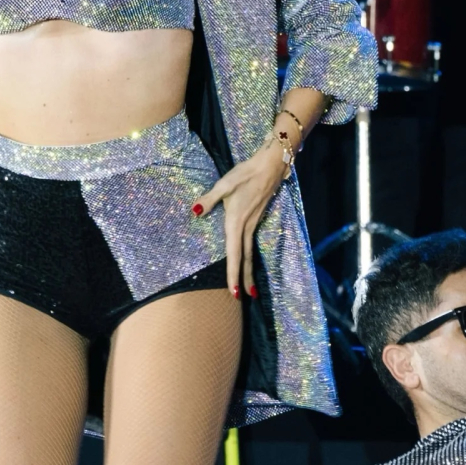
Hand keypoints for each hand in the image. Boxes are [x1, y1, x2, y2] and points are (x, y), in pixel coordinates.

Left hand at [192, 140, 286, 298]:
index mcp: (237, 221)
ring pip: (250, 252)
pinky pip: (252, 244)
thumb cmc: (245, 174)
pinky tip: (248, 262)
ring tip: (250, 289)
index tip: (234, 291)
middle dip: (244, 278)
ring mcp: (254, 224)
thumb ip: (209, 199)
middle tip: (243, 298)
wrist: (270, 166)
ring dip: (249, 271)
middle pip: (245, 258)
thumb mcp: (224, 184)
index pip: (234, 253)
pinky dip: (250, 258)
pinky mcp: (256, 219)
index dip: (233, 273)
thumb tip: (194, 211)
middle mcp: (247, 227)